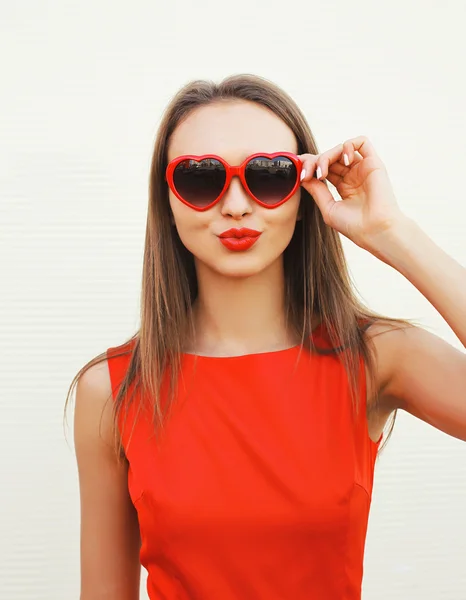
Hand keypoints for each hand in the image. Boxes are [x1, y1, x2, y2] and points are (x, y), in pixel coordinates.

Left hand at [299, 136, 404, 250]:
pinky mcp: (374, 163)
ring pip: (341, 149)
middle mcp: (353, 176)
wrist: (375, 231)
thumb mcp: (329, 208)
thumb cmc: (354, 226)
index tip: (300, 176)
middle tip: (307, 175)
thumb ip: (317, 190)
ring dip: (326, 156)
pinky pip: (362, 142)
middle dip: (313, 162)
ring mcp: (363, 169)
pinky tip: (344, 161)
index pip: (323, 168)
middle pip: (329, 157)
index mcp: (344, 186)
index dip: (310, 167)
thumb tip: (303, 176)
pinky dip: (348, 146)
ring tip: (322, 173)